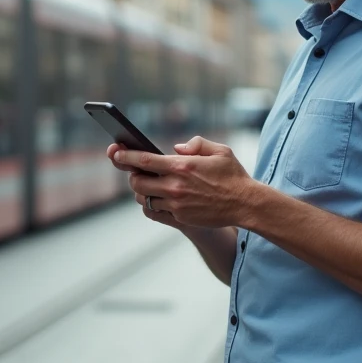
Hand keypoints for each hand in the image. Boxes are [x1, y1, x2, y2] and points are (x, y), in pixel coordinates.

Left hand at [111, 136, 254, 229]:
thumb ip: (195, 144)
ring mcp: (177, 205)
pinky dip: (151, 205)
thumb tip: (176, 149)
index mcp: (182, 166)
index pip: (144, 161)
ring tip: (148, 185)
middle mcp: (176, 186)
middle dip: (132, 177)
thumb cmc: (233, 176)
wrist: (246, 204)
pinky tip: (156, 198)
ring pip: (144, 199)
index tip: (115, 152)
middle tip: (135, 172)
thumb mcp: (219, 151)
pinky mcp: (181, 218)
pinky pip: (155, 212)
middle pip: (138, 183)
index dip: (125, 157)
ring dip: (142, 192)